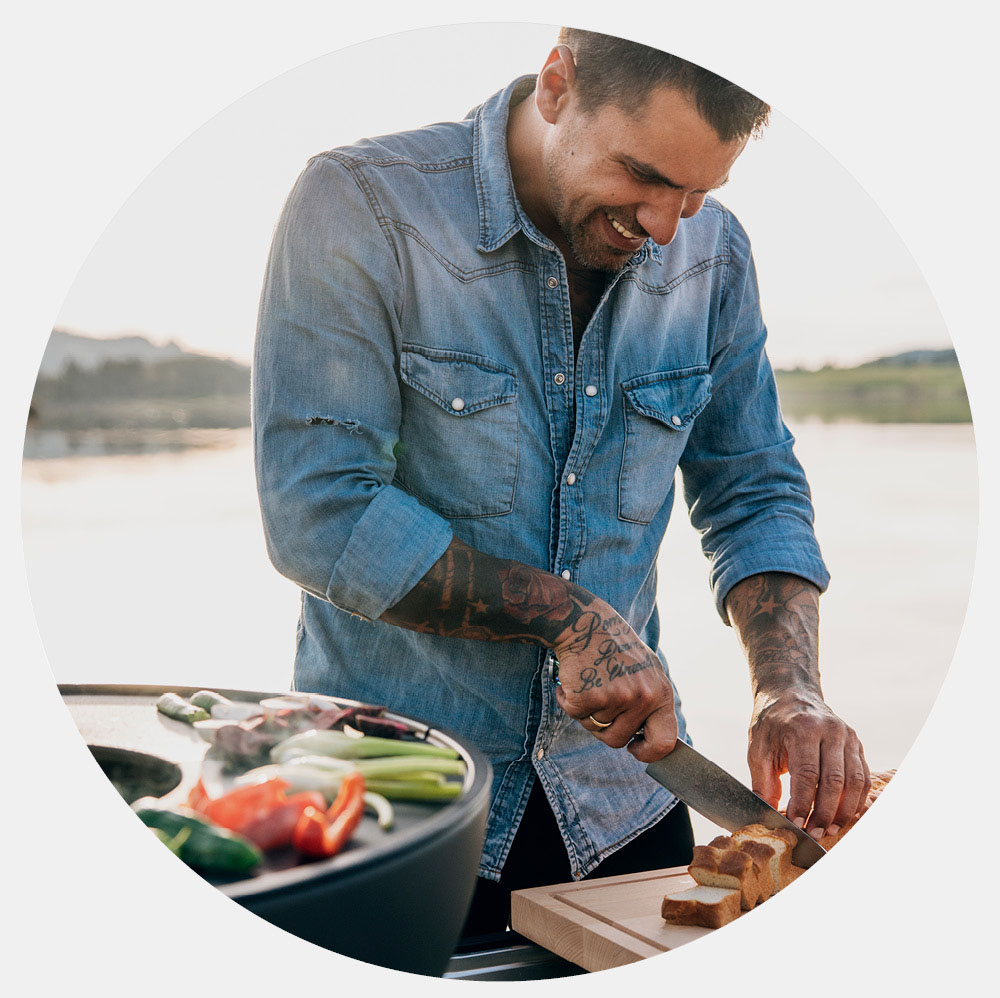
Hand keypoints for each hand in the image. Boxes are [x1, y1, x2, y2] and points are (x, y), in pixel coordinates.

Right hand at [551, 601, 676, 762]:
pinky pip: (574, 714)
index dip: (648, 752)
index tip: (634, 748)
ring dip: (586, 710)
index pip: (665, 741)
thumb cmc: (615, 648)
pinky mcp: (588, 696)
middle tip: (599, 705)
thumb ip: (651, 702)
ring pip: (594, 727)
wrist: (586, 623)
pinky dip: (568, 700)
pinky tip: (574, 680)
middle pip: (618, 740)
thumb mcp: (646, 671)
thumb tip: (652, 740)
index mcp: (660, 693)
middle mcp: (642, 697)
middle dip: (604, 728)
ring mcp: (616, 697)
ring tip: (589, 682)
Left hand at [748, 689, 869, 837]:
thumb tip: (768, 815)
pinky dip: (856, 800)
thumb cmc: (772, 725)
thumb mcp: (758, 749)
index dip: (803, 803)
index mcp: (802, 729)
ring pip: (855, 781)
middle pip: (834, 780)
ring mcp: (848, 736)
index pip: (807, 774)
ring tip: (829, 829)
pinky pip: (864, 777)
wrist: (791, 695)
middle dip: (824, 812)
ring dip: (844, 811)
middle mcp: (830, 730)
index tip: (795, 823)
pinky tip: (843, 815)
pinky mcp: (857, 744)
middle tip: (814, 833)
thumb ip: (763, 782)